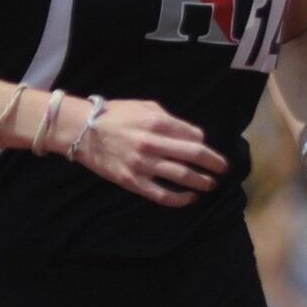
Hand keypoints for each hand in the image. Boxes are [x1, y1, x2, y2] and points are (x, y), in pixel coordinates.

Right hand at [66, 98, 229, 206]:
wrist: (82, 131)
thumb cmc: (116, 115)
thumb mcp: (145, 107)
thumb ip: (170, 119)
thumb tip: (194, 135)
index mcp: (157, 122)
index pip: (193, 135)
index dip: (205, 144)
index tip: (208, 150)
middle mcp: (153, 143)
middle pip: (194, 155)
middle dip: (214, 163)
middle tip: (224, 168)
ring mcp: (143, 165)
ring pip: (182, 176)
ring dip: (202, 181)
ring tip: (210, 184)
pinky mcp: (133, 182)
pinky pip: (162, 195)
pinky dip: (180, 198)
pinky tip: (190, 198)